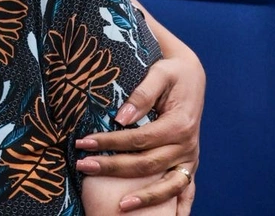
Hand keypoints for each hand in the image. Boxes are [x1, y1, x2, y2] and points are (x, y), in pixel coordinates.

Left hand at [73, 52, 204, 210]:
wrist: (192, 76)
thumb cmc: (172, 73)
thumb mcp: (159, 73)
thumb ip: (142, 94)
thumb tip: (122, 117)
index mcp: (179, 124)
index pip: (139, 139)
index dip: (110, 141)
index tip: (82, 143)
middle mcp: (187, 146)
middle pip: (146, 164)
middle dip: (112, 167)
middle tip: (83, 165)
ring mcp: (189, 159)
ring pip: (167, 186)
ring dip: (143, 198)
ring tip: (118, 207)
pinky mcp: (189, 165)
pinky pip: (187, 192)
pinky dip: (180, 209)